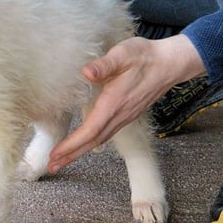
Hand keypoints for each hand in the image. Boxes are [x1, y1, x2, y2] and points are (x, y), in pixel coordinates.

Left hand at [47, 34, 205, 172]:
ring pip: (100, 140)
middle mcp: (119, 115)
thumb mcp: (123, 54)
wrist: (170, 63)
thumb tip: (86, 72)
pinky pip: (106, 134)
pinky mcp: (127, 115)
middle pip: (93, 142)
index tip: (56, 153)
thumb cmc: (145, 57)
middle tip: (52, 167)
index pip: (90, 130)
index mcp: (114, 103)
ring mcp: (125, 117)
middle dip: (71, 155)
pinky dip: (91, 143)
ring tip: (62, 160)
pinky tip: (84, 145)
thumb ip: (104, 64)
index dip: (72, 143)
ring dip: (80, 152)